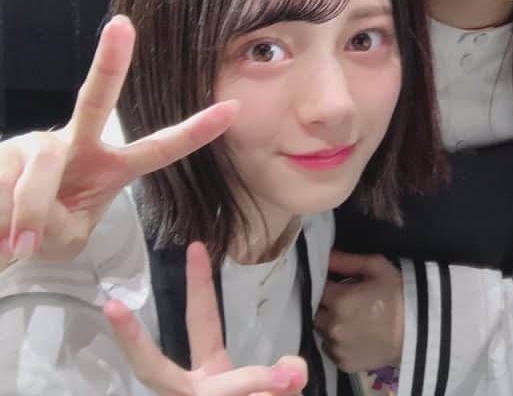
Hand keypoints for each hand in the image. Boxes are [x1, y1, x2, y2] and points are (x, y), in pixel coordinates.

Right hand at [0, 15, 236, 263]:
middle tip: (122, 26)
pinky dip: (1, 216)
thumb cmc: (41, 233)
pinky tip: (1, 227)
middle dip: (110, 63)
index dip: (195, 131)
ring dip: (28, 215)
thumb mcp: (64, 239)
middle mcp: (76, 144)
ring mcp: (37, 142)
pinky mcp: (3, 150)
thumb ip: (57, 227)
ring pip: (40, 169)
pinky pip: (5, 182)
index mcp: (109, 166)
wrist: (0, 236)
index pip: (159, 149)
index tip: (233, 109)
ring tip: (16, 241)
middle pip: (95, 100)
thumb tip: (29, 216)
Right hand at [105, 241, 306, 395]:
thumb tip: (289, 372)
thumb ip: (284, 378)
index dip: (201, 285)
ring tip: (284, 383)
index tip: (196, 246)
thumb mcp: (278, 392)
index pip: (204, 323)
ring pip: (222, 390)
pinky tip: (274, 393)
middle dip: (134, 342)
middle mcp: (190, 392)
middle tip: (109, 306)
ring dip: (257, 387)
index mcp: (207, 375)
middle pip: (154, 369)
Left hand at [315, 251, 403, 371]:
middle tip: (344, 301)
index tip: (335, 284)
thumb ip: (348, 261)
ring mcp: (337, 347)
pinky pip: (331, 349)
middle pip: (315, 311)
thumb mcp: (378, 268)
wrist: (419, 331)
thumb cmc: (399, 295)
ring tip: (351, 319)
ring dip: (330, 324)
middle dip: (326, 305)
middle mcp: (333, 326)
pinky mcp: (343, 363)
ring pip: (321, 331)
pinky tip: (355, 335)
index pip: (317, 288)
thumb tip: (325, 255)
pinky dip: (338, 342)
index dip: (325, 284)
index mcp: (340, 300)